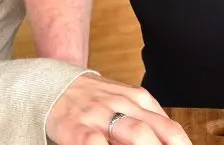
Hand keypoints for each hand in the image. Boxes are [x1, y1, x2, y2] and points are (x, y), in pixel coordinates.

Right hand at [46, 74, 191, 143]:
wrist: (51, 84)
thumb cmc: (92, 99)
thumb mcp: (124, 101)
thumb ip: (147, 119)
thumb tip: (172, 142)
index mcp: (138, 99)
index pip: (169, 128)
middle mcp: (123, 105)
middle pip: (156, 130)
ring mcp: (100, 115)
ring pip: (135, 133)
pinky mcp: (77, 128)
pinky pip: (96, 143)